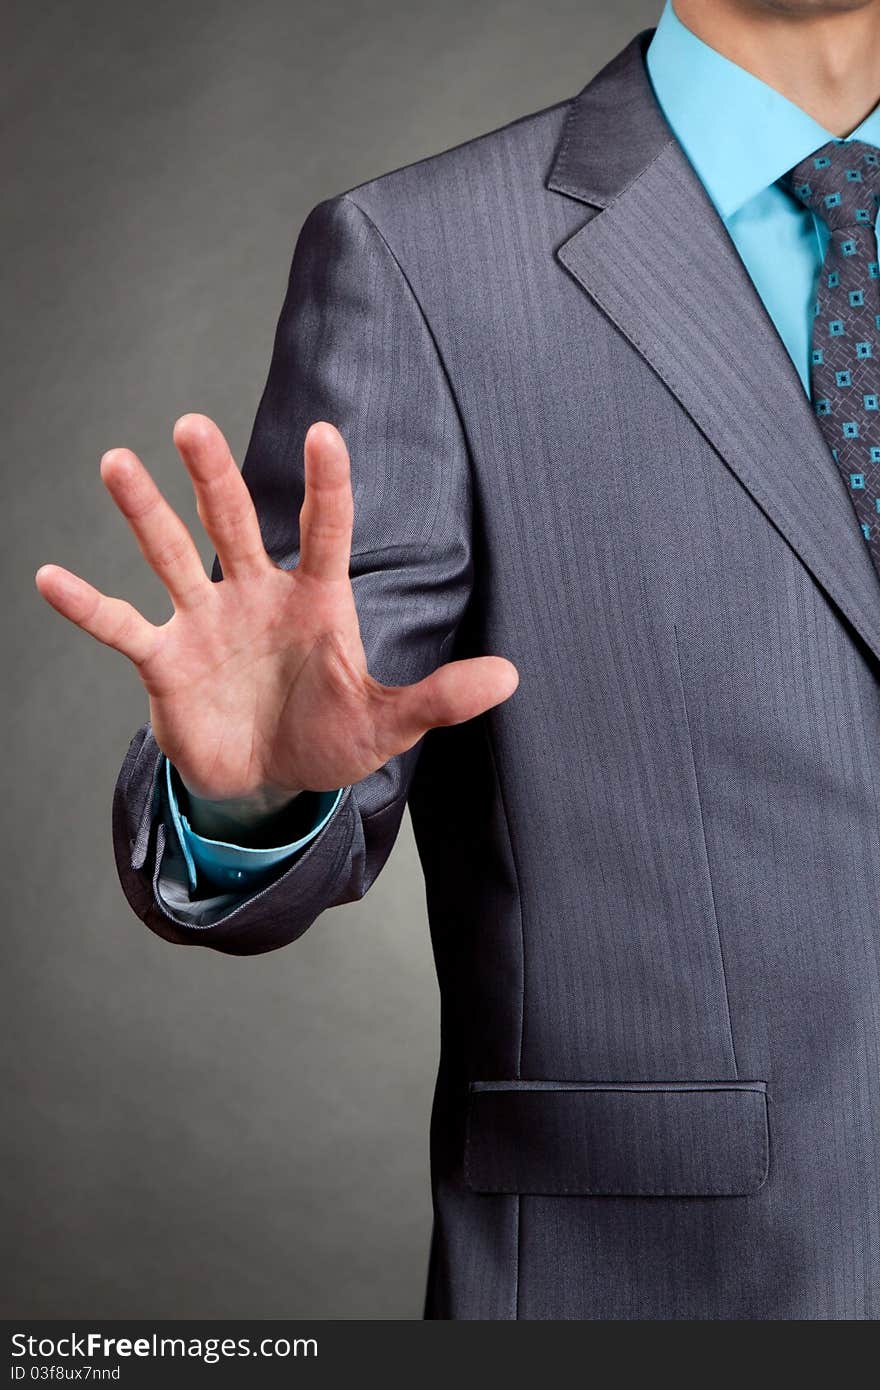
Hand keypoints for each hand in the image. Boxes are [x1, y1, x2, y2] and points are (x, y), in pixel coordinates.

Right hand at [35, 415, 518, 805]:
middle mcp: (256, 595)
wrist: (271, 779)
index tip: (324, 434)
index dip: (325, 486)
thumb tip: (511, 677)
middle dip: (213, 476)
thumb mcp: (387, 723)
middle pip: (232, 522)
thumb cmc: (330, 737)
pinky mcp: (165, 660)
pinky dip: (87, 606)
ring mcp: (206, 622)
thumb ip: (439, 698)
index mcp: (315, 599)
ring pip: (170, 553)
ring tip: (116, 462)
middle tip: (192, 426)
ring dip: (144, 513)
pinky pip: (122, 626)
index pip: (325, 529)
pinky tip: (48, 577)